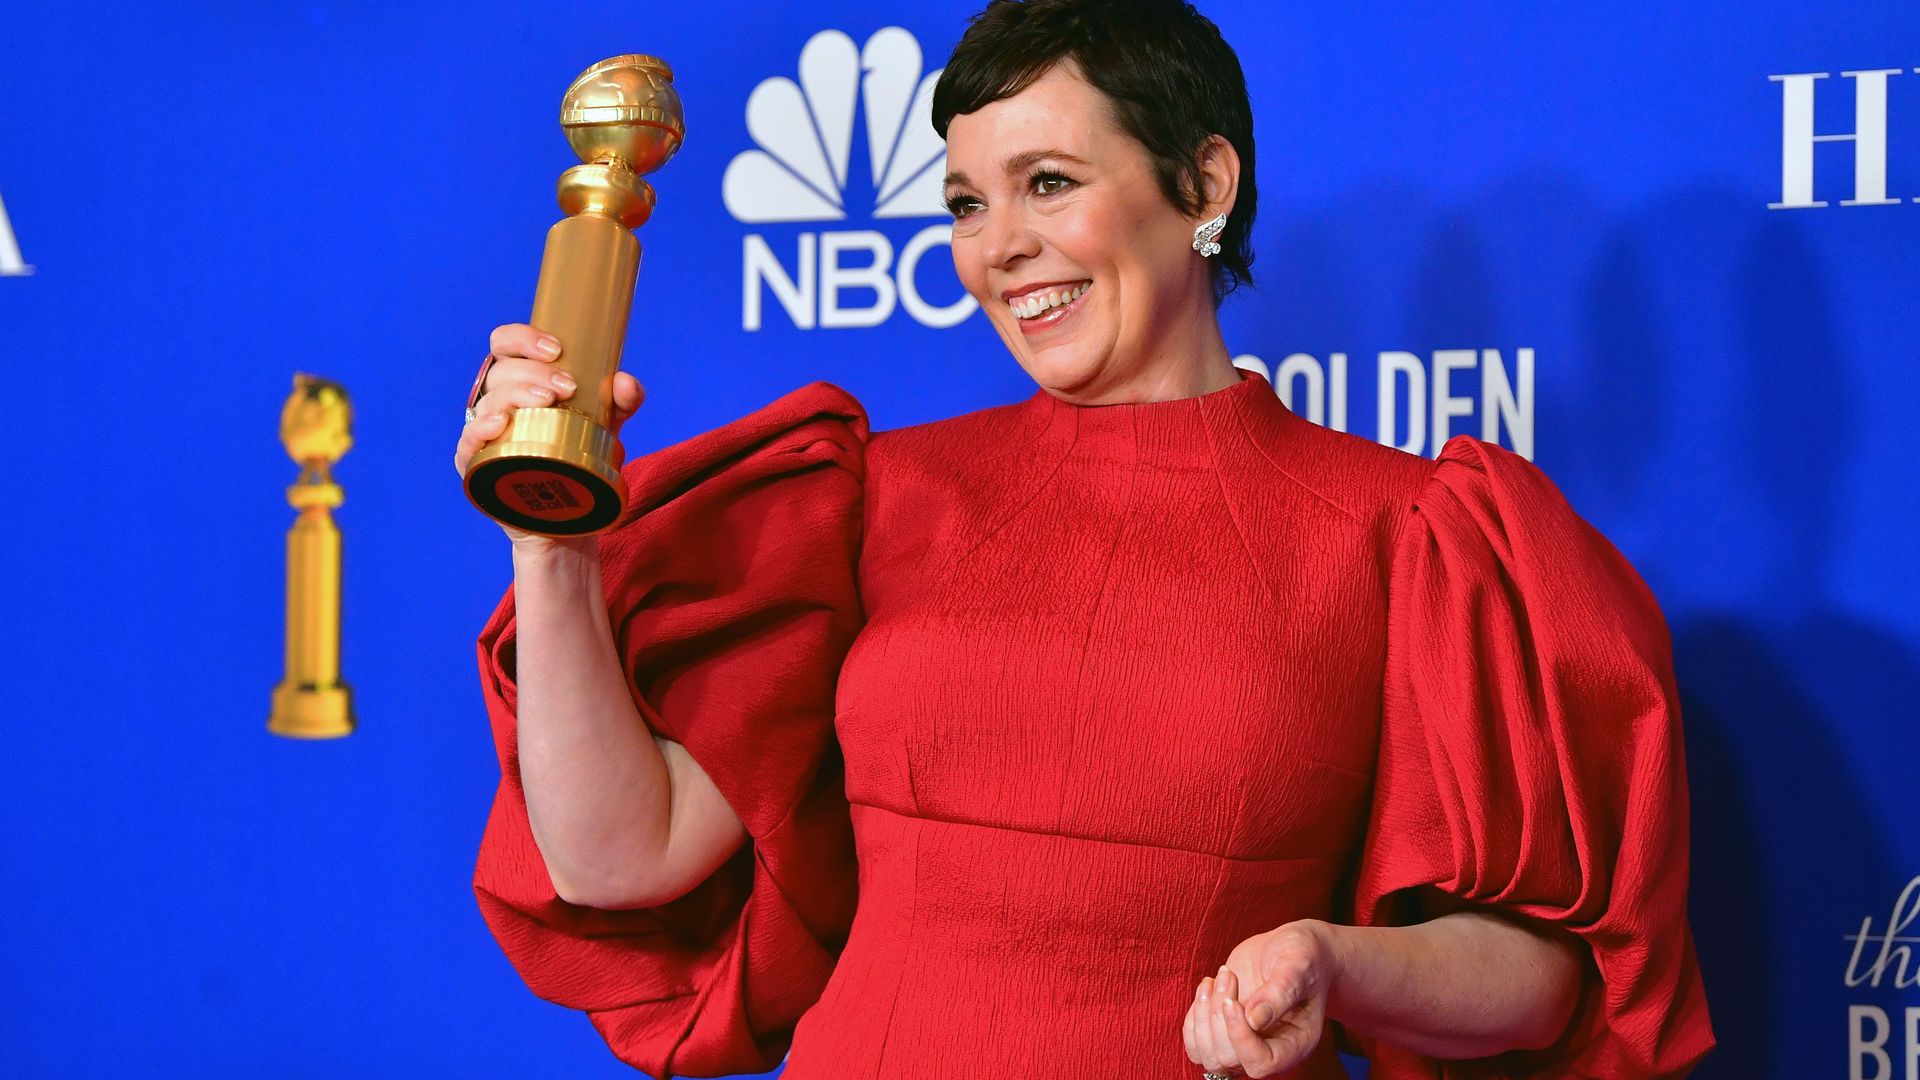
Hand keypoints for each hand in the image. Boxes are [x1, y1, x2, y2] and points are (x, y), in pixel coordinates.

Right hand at [453, 323, 645, 548]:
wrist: (568, 519)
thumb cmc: (578, 460)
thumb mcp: (605, 427)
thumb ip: (620, 403)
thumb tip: (624, 382)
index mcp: (519, 381)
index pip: (505, 345)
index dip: (523, 338)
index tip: (556, 348)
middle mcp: (495, 402)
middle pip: (500, 371)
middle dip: (534, 371)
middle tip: (567, 387)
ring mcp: (483, 433)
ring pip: (488, 401)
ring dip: (517, 394)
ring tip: (549, 401)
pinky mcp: (476, 466)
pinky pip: (468, 442)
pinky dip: (481, 429)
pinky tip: (500, 424)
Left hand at [1183, 919, 1339, 1076]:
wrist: (1290, 948)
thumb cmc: (1303, 956)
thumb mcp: (1298, 967)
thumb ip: (1280, 993)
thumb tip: (1253, 1020)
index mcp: (1296, 1043)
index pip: (1261, 1064)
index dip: (1240, 1038)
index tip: (1232, 1002)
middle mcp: (1269, 1049)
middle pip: (1228, 1059)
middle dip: (1219, 1017)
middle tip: (1229, 974)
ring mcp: (1244, 1043)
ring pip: (1208, 1056)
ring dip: (1203, 1017)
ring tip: (1216, 979)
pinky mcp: (1225, 1032)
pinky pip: (1196, 1046)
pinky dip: (1193, 1019)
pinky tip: (1207, 987)